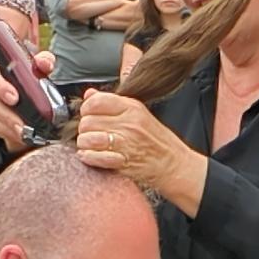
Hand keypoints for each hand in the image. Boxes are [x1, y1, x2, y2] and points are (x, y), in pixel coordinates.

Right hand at [0, 50, 57, 148]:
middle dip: (6, 114)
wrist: (15, 87)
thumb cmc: (23, 74)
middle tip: (22, 125)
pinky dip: (0, 131)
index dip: (0, 86)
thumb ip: (42, 61)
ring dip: (4, 126)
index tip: (14, 99)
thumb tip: (43, 63)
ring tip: (22, 133)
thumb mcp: (35, 65)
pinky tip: (14, 134)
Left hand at [76, 90, 193, 189]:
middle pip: (88, 121)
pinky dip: (88, 157)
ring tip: (90, 146)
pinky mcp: (122, 162)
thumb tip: (89, 94)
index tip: (89, 115)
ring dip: (84, 144)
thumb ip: (112, 103)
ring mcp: (125, 143)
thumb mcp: (139, 113)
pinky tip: (90, 156)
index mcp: (132, 108)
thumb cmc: (157, 141)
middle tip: (91, 134)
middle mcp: (128, 124)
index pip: (96, 101)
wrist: (174, 164)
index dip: (86, 109)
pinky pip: (94, 156)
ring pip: (87, 138)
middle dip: (85, 129)